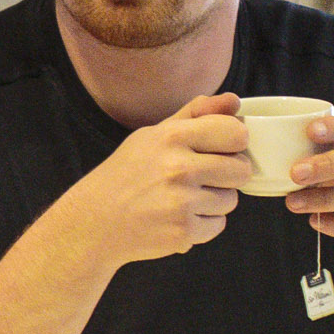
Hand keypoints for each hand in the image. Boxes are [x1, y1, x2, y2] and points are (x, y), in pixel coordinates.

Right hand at [51, 92, 248, 272]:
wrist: (92, 221)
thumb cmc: (126, 175)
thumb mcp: (153, 136)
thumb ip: (195, 115)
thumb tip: (234, 101)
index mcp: (172, 137)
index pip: (236, 133)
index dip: (233, 142)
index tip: (219, 149)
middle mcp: (178, 168)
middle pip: (241, 170)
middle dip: (227, 175)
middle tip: (200, 178)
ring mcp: (182, 203)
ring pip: (231, 200)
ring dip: (213, 201)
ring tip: (182, 200)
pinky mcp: (183, 232)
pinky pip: (218, 225)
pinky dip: (202, 224)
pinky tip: (176, 218)